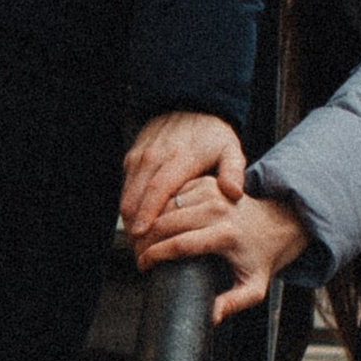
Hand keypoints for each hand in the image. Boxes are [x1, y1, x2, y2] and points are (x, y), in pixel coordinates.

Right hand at [119, 109, 244, 243]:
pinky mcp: (132, 158)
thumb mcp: (231, 150)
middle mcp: (154, 157)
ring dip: (129, 221)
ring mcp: (140, 157)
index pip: (157, 189)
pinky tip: (139, 226)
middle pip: (135, 197)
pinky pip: (126, 187)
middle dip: (135, 227)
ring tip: (139, 247)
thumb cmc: (212, 134)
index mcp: (179, 158)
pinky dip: (130, 207)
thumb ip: (234, 172)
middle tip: (141, 254)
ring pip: (126, 194)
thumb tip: (233, 194)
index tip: (142, 235)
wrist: (190, 107)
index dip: (147, 213)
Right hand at [136, 179, 310, 320]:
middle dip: (145, 240)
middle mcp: (219, 209)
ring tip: (140, 241)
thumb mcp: (253, 288)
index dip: (155, 256)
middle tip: (136, 255)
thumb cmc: (261, 258)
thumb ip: (232, 304)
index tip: (143, 266)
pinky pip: (173, 193)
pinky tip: (152, 223)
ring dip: (149, 222)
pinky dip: (159, 207)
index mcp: (226, 234)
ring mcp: (212, 192)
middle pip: (167, 222)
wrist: (277, 224)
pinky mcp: (207, 183)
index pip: (179, 244)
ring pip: (166, 206)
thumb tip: (211, 318)